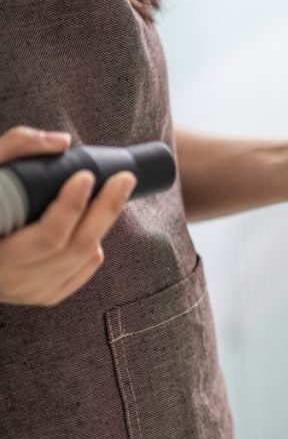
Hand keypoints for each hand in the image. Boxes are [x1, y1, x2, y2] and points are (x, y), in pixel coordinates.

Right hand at [0, 126, 136, 305]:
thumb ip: (15, 148)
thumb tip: (61, 142)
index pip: (47, 237)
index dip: (71, 207)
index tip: (85, 176)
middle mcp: (12, 278)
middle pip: (76, 247)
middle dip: (104, 210)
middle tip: (124, 178)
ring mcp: (31, 291)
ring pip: (84, 258)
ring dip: (102, 223)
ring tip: (112, 193)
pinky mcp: (46, 296)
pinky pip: (83, 269)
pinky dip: (94, 243)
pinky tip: (91, 223)